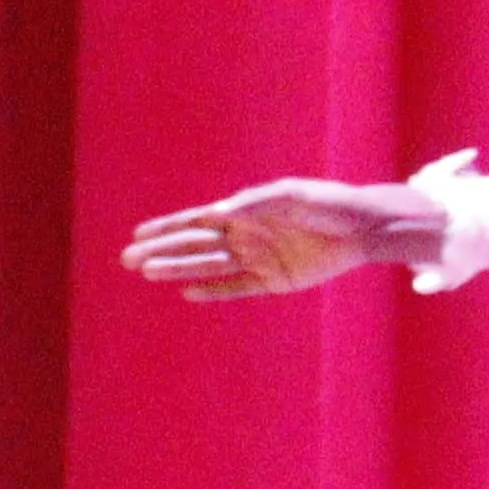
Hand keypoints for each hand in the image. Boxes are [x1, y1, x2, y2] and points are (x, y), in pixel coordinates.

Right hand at [123, 178, 432, 301]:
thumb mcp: (291, 196)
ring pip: (208, 266)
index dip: (166, 228)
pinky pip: (236, 287)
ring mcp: (257, 258)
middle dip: (161, 251)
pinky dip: (213, 290)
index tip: (138, 234)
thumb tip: (220, 213)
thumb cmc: (326, 203)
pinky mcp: (273, 280)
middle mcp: (245, 234)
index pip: (196, 220)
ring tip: (147, 273)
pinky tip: (188, 292)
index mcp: (244, 210)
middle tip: (128, 260)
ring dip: (177, 268)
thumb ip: (255, 204)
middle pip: (194, 244)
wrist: (360, 228)